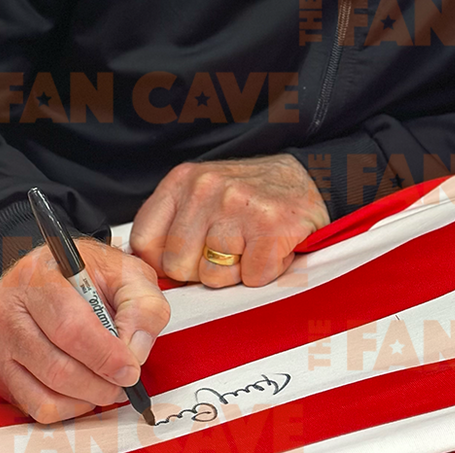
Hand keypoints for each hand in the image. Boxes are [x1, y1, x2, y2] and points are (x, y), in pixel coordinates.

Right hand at [0, 239, 169, 423]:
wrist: (54, 272)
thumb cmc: (89, 272)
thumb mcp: (126, 272)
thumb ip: (142, 305)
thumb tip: (135, 351)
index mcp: (39, 274)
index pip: (70, 326)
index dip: (104, 355)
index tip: (129, 368)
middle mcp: (8, 308)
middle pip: (55, 366)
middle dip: (98, 382)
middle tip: (123, 381)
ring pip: (43, 393)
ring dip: (85, 398)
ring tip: (107, 385)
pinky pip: (33, 406)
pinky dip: (66, 408)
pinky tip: (84, 390)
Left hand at [129, 154, 328, 287]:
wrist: (310, 177)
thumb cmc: (251, 195)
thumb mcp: (201, 194)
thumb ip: (173, 225)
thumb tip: (145, 272)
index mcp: (182, 180)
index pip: (144, 241)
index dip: (163, 263)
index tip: (186, 260)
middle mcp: (205, 188)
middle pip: (177, 265)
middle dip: (202, 270)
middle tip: (228, 250)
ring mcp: (237, 205)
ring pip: (213, 276)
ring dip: (236, 272)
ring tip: (251, 246)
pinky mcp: (269, 226)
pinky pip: (251, 278)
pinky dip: (264, 272)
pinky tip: (271, 248)